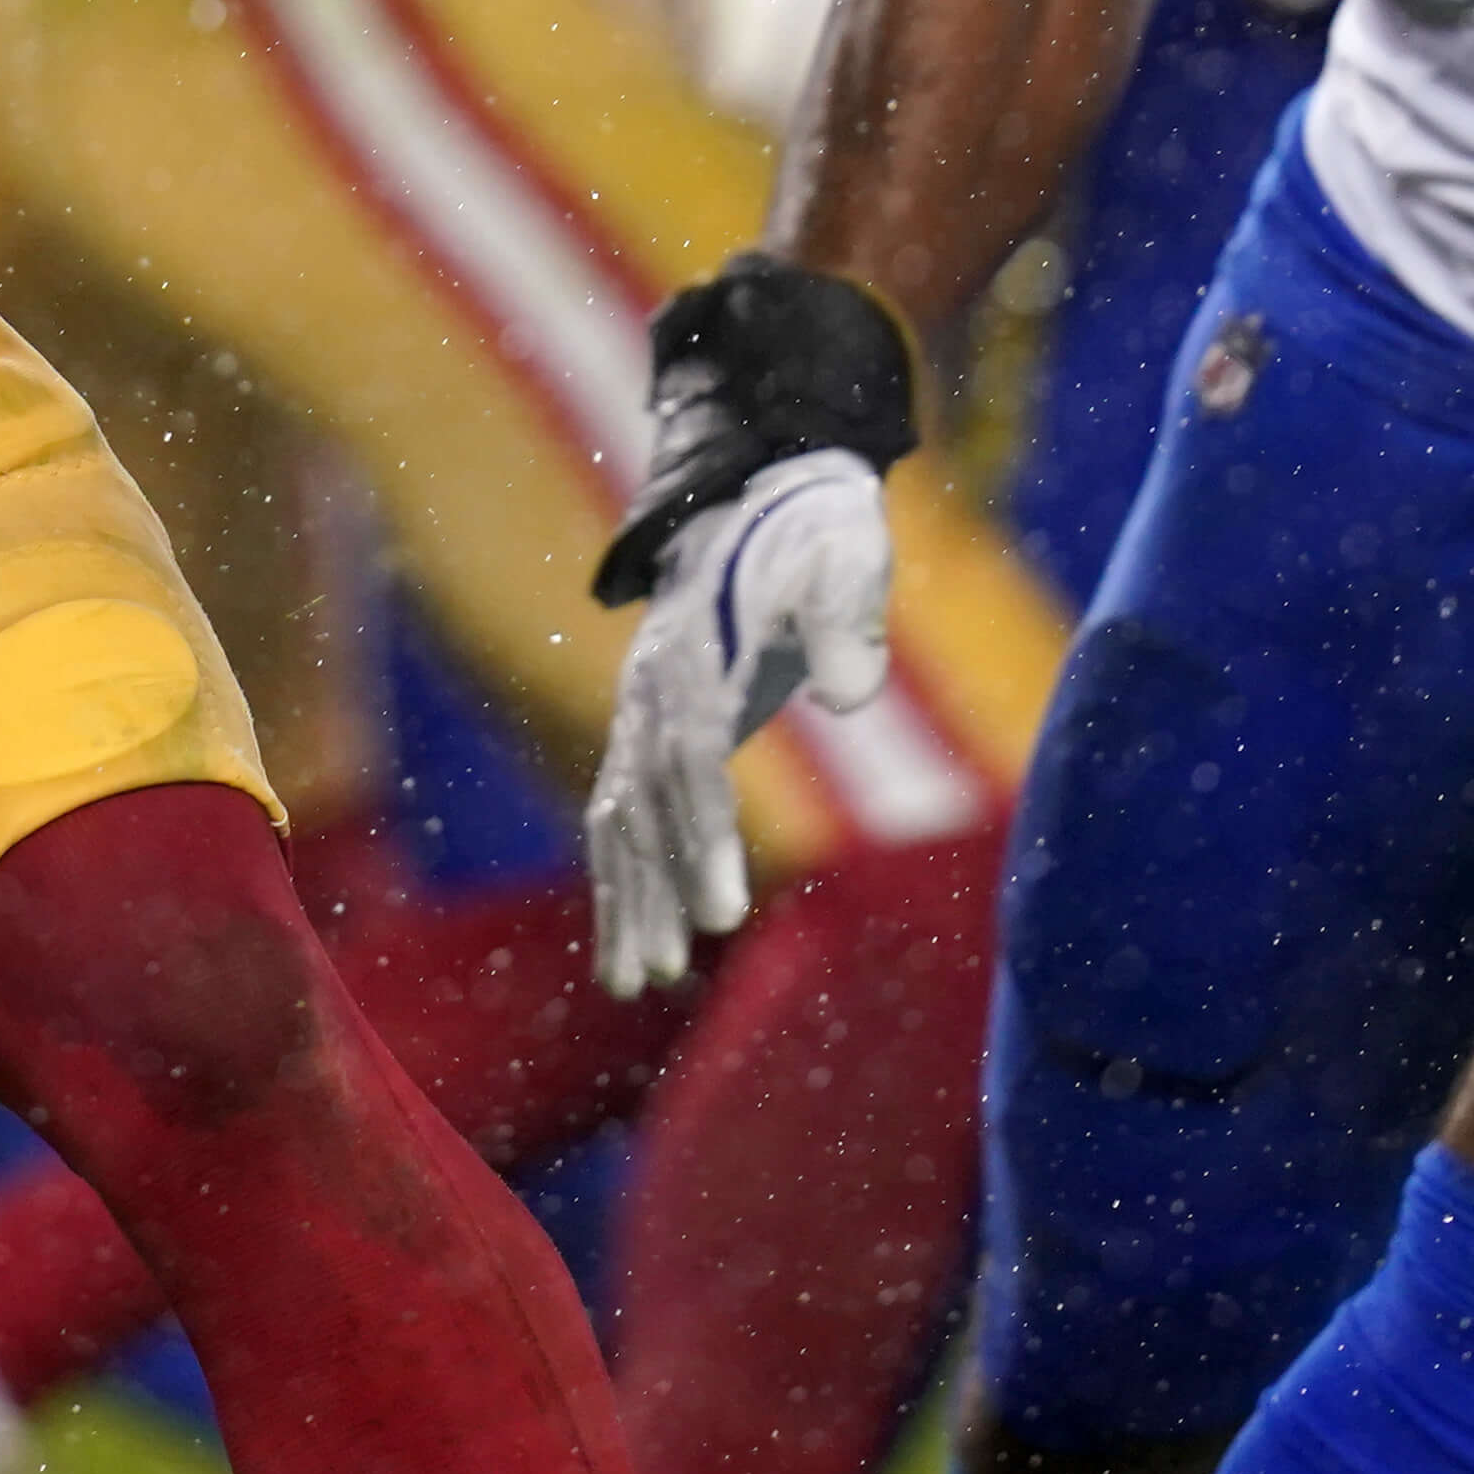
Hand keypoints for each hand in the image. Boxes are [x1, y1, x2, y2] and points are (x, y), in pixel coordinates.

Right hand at [585, 447, 894, 992]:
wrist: (765, 491)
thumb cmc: (816, 532)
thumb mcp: (845, 553)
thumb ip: (848, 616)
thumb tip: (852, 695)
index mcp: (692, 651)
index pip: (691, 760)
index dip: (704, 837)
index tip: (724, 913)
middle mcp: (649, 687)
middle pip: (642, 802)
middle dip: (654, 889)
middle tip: (669, 970)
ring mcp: (641, 709)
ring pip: (621, 817)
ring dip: (628, 898)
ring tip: (639, 981)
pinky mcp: (653, 728)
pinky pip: (625, 813)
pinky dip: (624, 877)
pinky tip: (634, 941)